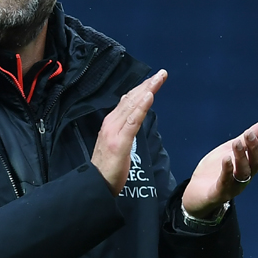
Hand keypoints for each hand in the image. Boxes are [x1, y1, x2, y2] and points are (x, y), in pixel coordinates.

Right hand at [92, 69, 167, 193]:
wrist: (95, 183)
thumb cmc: (108, 166)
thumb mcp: (116, 142)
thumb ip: (124, 128)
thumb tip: (135, 115)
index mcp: (111, 122)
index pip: (128, 100)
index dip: (142, 88)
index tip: (155, 78)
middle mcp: (111, 122)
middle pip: (132, 99)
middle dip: (147, 85)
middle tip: (162, 73)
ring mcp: (115, 131)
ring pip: (133, 106)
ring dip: (147, 90)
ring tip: (158, 79)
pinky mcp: (120, 142)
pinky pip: (133, 121)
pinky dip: (141, 107)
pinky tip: (149, 97)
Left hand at [182, 118, 257, 217]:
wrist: (197, 192)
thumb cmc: (217, 169)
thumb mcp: (232, 149)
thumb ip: (248, 138)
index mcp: (249, 167)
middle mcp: (244, 178)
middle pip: (254, 164)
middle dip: (253, 149)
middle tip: (248, 133)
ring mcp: (233, 187)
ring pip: (242, 173)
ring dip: (241, 157)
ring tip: (237, 142)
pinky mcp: (218, 192)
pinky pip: (225, 182)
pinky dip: (226, 170)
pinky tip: (226, 158)